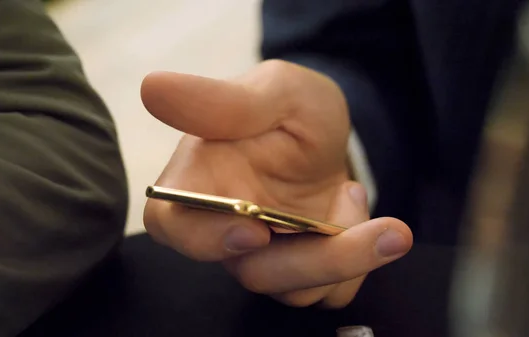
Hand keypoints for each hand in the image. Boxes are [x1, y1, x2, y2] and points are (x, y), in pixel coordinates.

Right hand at [141, 60, 412, 306]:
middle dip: (315, 260)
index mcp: (200, 181)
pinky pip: (328, 292)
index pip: (173, 226)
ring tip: (353, 191)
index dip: (205, 239)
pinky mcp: (302, 266)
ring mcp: (267, 253)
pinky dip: (357, 259)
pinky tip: (353, 206)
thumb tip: (152, 86)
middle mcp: (227, 227)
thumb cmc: (292, 107)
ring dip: (344, 254)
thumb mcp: (273, 90)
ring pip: (294, 288)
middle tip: (376, 227)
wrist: (330, 132)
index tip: (255, 231)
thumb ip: (220, 100)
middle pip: (251, 271)